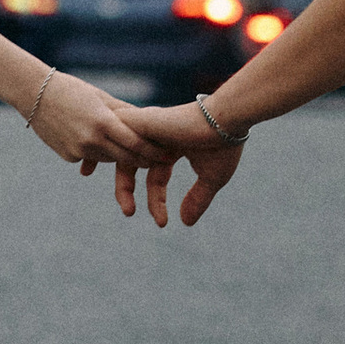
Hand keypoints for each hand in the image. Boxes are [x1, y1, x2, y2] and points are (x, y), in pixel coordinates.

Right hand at [23, 71, 163, 173]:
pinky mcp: (68, 156)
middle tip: (164, 160)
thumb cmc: (71, 89)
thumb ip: (124, 112)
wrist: (33, 94)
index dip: (155, 152)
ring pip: (109, 158)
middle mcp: (91, 140)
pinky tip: (100, 142)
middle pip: (126, 157)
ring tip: (141, 153)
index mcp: (102, 122)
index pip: (136, 143)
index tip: (170, 154)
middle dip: (145, 159)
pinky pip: (91, 157)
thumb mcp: (101, 97)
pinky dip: (99, 152)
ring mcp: (78, 151)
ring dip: (123, 156)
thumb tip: (150, 122)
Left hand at [114, 99, 246, 227]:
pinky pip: (117, 137)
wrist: (227, 120)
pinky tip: (125, 179)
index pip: (155, 176)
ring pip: (119, 150)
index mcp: (172, 147)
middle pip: (130, 163)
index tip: (162, 223)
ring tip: (126, 207)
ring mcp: (148, 128)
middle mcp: (156, 137)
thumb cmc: (223, 145)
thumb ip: (198, 199)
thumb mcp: (211, 178)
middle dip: (125, 189)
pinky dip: (118, 156)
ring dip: (118, 176)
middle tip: (129, 214)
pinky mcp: (141, 121)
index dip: (157, 200)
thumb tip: (186, 222)